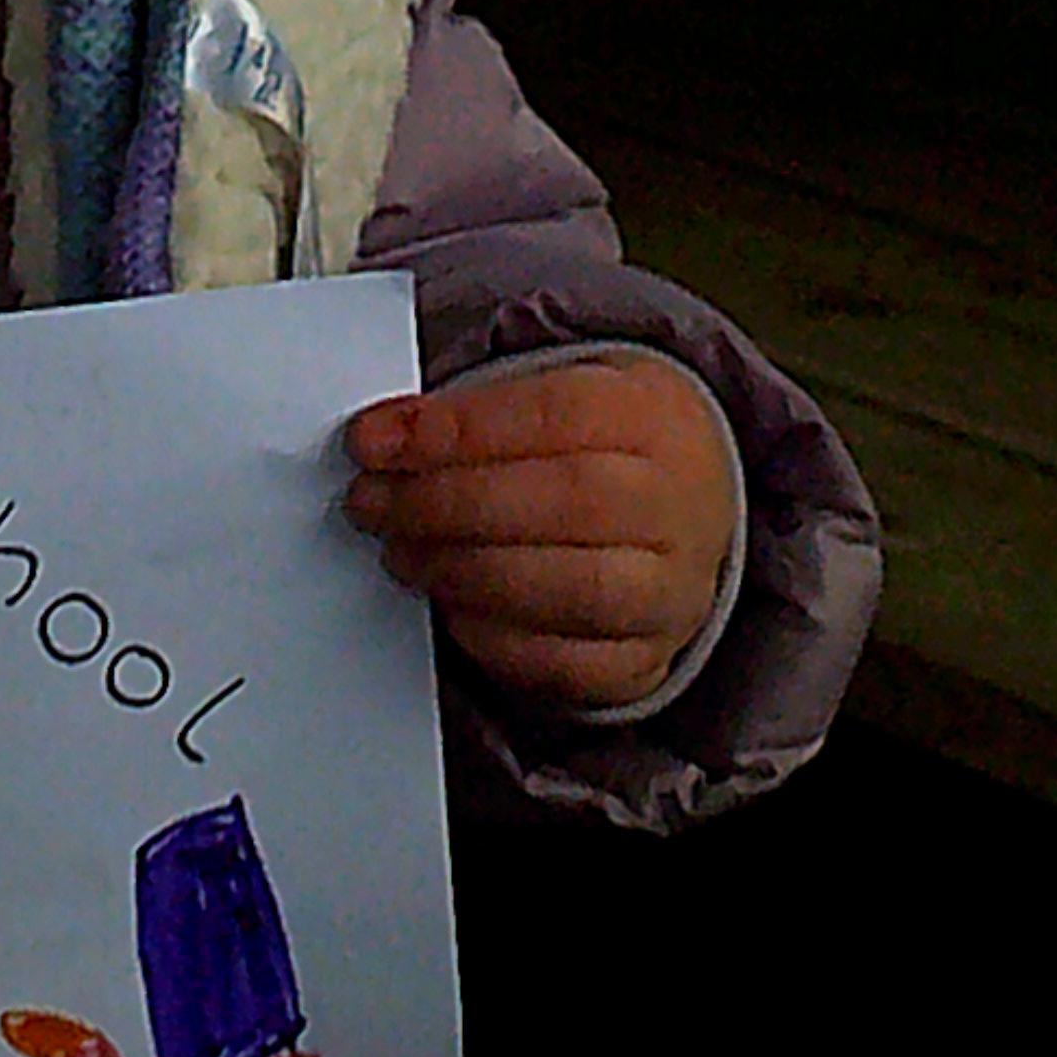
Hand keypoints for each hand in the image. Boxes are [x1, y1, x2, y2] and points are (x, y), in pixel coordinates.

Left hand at [340, 356, 739, 713]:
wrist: (683, 512)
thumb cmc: (601, 449)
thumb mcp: (557, 391)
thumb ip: (477, 411)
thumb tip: (385, 437)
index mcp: (651, 417)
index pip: (556, 417)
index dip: (455, 431)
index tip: (376, 440)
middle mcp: (674, 506)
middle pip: (567, 502)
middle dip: (447, 504)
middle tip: (373, 502)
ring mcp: (668, 590)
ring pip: (572, 590)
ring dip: (462, 572)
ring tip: (403, 553)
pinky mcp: (643, 659)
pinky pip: (567, 665)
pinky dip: (494, 638)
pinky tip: (450, 606)